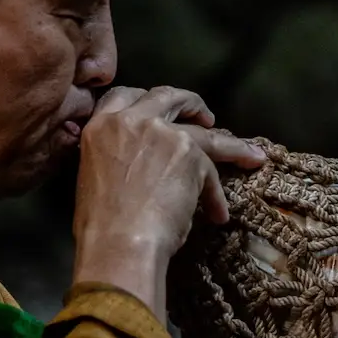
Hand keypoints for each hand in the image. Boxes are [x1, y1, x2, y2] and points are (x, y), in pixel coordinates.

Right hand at [70, 85, 265, 316]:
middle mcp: (132, 120)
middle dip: (188, 103)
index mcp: (100, 126)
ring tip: (244, 151)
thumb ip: (113, 159)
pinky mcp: (190, 153)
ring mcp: (163, 133)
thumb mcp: (93, 177)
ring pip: (203, 132)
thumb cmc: (99, 225)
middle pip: (167, 96)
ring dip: (227, 141)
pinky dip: (216, 194)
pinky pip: (211, 171)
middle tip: (203, 117)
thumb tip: (131, 169)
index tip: (158, 110)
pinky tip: (218, 213)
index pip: (122, 97)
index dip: (143, 100)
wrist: (119, 242)